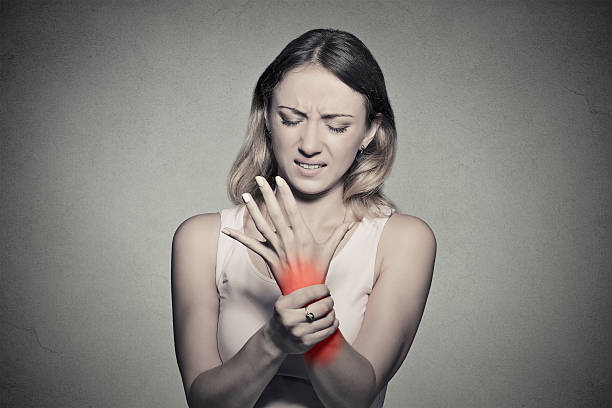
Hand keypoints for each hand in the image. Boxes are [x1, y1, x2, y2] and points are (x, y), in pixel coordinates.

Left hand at [221, 175, 353, 293]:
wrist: (305, 294)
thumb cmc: (318, 271)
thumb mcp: (329, 251)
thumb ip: (338, 234)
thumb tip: (352, 223)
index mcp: (303, 235)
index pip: (292, 209)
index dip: (285, 194)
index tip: (278, 180)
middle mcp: (289, 240)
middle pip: (275, 213)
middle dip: (267, 194)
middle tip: (260, 179)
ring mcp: (277, 249)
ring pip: (262, 226)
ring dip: (252, 210)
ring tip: (246, 195)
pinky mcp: (268, 259)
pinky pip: (251, 246)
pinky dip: (238, 238)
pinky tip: (227, 230)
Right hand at [263, 284, 338, 354]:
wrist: (275, 340)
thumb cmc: (283, 317)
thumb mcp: (283, 302)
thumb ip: (296, 293)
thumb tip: (316, 281)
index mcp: (284, 306)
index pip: (308, 294)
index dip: (321, 290)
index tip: (326, 289)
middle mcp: (290, 319)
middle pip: (320, 307)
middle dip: (329, 301)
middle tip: (329, 299)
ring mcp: (299, 332)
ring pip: (326, 320)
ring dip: (332, 313)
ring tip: (331, 310)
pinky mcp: (306, 342)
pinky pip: (326, 332)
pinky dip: (333, 325)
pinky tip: (333, 320)